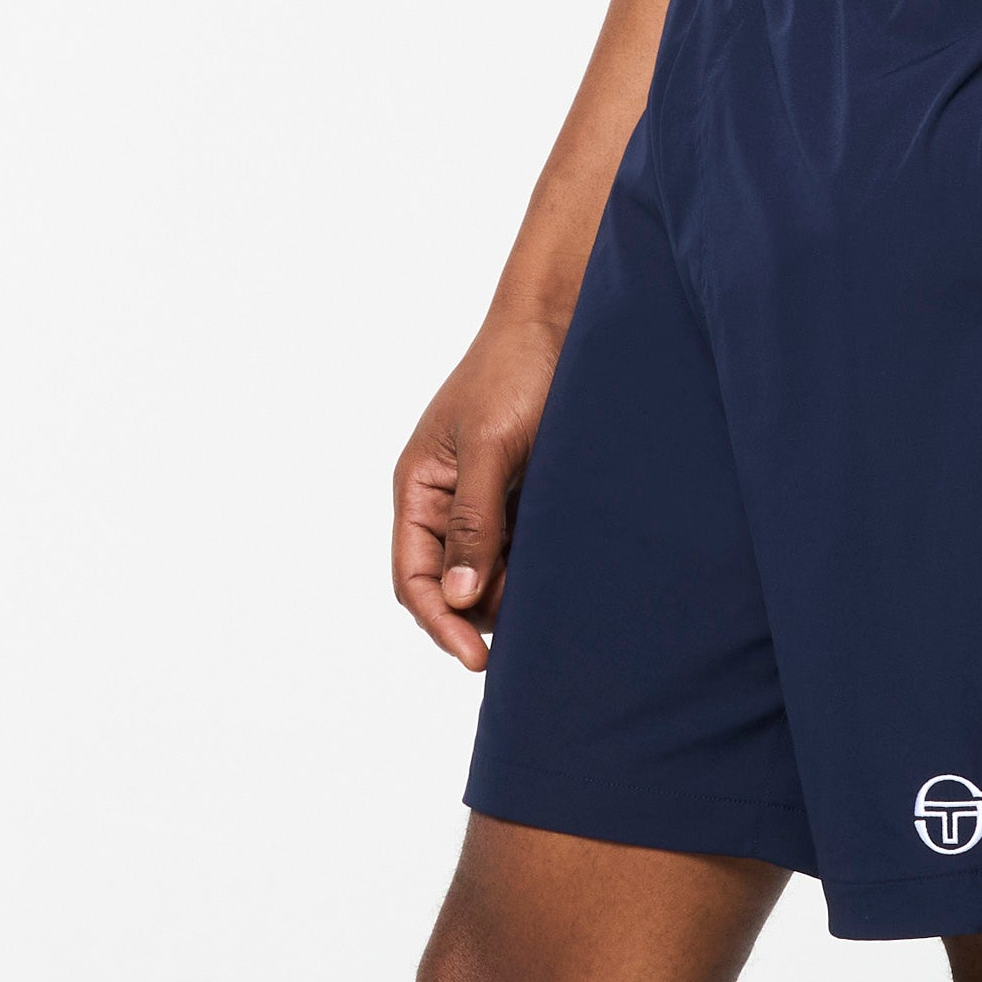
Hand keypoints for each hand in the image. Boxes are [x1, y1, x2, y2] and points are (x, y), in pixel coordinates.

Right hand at [391, 315, 563, 670]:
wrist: (565, 322)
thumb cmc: (515, 369)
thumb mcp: (490, 446)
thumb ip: (474, 522)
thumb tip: (462, 597)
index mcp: (419, 489)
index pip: (414, 578)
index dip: (441, 623)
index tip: (476, 659)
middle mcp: (447, 504)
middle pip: (452, 589)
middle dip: (482, 616)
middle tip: (531, 630)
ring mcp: (489, 506)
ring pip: (492, 579)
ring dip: (515, 597)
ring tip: (554, 598)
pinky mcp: (528, 503)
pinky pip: (526, 556)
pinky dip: (540, 574)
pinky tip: (567, 580)